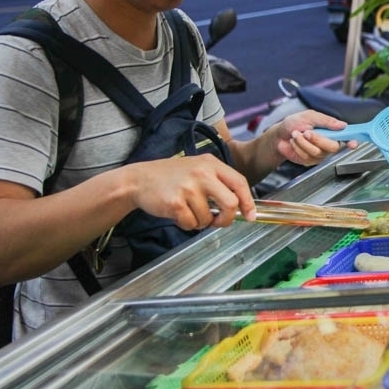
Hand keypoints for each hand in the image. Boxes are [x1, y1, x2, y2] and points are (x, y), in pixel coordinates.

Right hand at [127, 153, 256, 229]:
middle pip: (230, 203)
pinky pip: (191, 223)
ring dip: (200, 221)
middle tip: (218, 221)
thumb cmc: (171, 177)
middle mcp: (202, 173)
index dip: (248, 202)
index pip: (239, 182)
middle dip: (227, 218)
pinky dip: (187, 224)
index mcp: (211, 164)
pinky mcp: (175, 202)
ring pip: (208, 218)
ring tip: (188, 210)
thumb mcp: (198, 169)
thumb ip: (218, 183)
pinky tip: (178, 213)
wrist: (138, 179)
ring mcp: (188, 187)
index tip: (250, 215)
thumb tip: (240, 206)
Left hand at [272, 110, 357, 166]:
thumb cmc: (293, 123)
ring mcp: (319, 154)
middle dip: (319, 139)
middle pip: (333, 147)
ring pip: (318, 152)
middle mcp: (327, 143)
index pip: (346, 137)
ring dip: (304, 142)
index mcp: (331, 131)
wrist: (278, 135)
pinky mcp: (309, 161)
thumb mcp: (309, 116)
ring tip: (296, 134)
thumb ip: (326, 120)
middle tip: (307, 132)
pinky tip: (294, 142)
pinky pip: (307, 156)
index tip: (353, 143)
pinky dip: (298, 147)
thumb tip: (342, 124)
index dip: (352, 141)